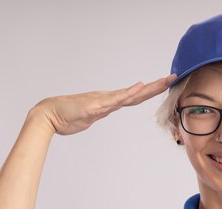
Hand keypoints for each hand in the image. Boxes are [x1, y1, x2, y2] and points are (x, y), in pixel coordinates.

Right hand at [32, 74, 176, 135]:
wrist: (48, 116)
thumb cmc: (66, 117)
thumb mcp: (89, 117)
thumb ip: (99, 112)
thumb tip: (105, 111)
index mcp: (108, 103)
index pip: (134, 97)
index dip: (150, 91)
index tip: (165, 86)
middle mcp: (108, 99)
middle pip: (137, 94)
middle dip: (156, 86)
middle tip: (173, 77)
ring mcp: (101, 102)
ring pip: (129, 94)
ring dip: (148, 88)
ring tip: (163, 81)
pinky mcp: (94, 106)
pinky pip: (113, 100)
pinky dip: (127, 93)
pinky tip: (138, 87)